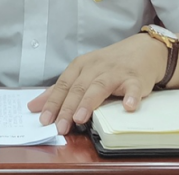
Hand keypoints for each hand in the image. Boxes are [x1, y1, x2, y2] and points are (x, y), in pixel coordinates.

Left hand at [27, 33, 167, 134]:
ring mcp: (116, 72)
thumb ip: (61, 90)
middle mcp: (96, 67)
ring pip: (100, 86)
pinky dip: (131, 96)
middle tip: (59, 127)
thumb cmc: (110, 65)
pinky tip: (129, 107)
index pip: (64, 85)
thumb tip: (34, 106)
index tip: (44, 120)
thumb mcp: (83, 72)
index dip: (53, 102)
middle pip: (79, 87)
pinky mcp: (136, 78)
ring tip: (80, 118)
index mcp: (81, 66)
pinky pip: (133, 87)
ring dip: (89, 102)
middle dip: (67, 108)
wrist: (143, 50)